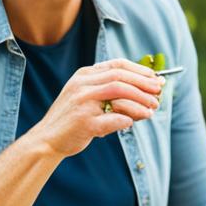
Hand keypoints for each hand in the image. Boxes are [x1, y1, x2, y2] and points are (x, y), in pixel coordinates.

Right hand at [29, 59, 163, 157]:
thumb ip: (109, 92)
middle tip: (158, 93)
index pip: (117, 65)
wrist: (46, 140)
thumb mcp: (87, 98)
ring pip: (119, 93)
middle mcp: (82, 84)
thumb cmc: (72, 120)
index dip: (140, 71)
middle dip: (144, 84)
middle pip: (120, 77)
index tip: (155, 79)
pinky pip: (113, 118)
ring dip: (140, 101)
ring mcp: (82, 102)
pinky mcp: (84, 122)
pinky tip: (133, 123)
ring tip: (152, 109)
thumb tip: (146, 93)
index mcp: (84, 75)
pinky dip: (127, 119)